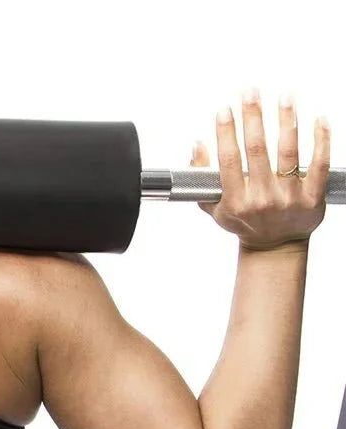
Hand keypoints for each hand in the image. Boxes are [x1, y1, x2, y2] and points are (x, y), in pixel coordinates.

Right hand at [192, 88, 329, 250]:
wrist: (274, 246)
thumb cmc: (245, 223)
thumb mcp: (216, 209)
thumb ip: (202, 180)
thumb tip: (197, 145)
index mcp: (236, 201)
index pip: (229, 161)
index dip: (226, 133)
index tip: (224, 110)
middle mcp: (262, 199)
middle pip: (257, 151)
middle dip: (253, 117)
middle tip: (251, 92)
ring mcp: (289, 198)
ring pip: (289, 153)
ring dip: (287, 121)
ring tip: (285, 97)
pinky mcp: (313, 197)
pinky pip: (320, 164)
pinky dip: (321, 140)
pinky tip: (318, 119)